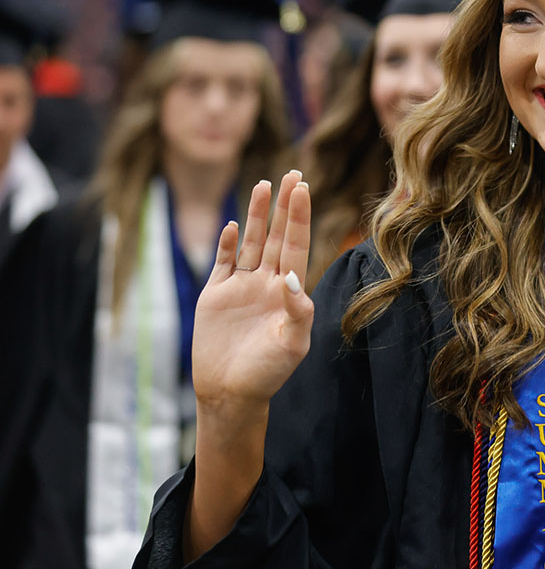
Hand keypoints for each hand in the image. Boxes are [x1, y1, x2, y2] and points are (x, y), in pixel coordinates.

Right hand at [191, 171, 313, 412]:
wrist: (231, 394)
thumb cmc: (267, 374)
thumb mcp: (291, 345)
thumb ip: (297, 312)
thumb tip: (292, 277)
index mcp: (289, 292)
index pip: (296, 245)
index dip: (299, 217)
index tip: (303, 188)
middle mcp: (267, 283)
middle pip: (276, 235)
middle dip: (284, 206)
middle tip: (292, 173)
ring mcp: (241, 287)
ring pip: (250, 243)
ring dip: (255, 215)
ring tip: (264, 186)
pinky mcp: (216, 296)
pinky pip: (222, 263)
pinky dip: (226, 244)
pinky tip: (232, 225)